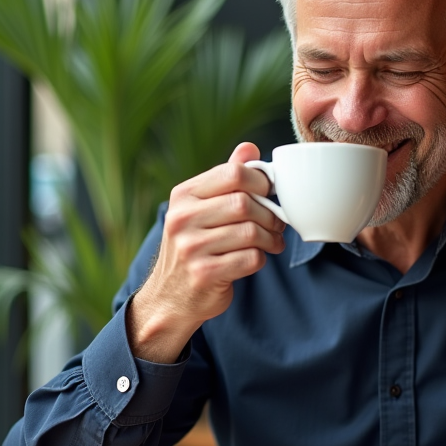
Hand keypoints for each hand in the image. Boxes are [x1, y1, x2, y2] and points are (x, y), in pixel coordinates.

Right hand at [127, 143, 285, 362]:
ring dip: (270, 238)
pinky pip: (250, 259)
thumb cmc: (193, 247)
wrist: (169, 297)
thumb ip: (225, 179)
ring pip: (251, 232)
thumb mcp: (200, 208)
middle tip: (276, 222)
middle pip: (244, 203)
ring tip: (271, 242)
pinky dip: (260, 259)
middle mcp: (182, 219)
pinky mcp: (205, 274)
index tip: (269, 193)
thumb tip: (249, 148)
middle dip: (269, 213)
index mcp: (183, 196)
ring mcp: (191, 248)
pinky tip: (256, 259)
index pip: (232, 173)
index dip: (260, 182)